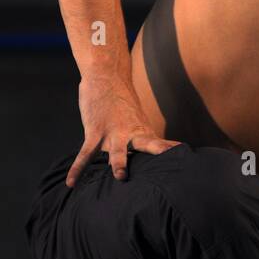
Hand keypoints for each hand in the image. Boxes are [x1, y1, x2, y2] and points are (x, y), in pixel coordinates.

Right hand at [66, 71, 180, 186]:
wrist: (106, 76)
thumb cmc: (121, 102)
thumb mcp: (136, 119)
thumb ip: (140, 138)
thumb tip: (143, 155)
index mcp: (143, 131)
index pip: (160, 144)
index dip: (171, 151)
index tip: (187, 159)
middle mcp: (131, 133)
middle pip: (147, 145)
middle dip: (156, 154)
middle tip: (166, 168)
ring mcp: (112, 132)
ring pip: (116, 151)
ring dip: (119, 162)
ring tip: (121, 176)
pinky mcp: (94, 131)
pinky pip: (85, 153)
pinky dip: (77, 169)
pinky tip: (70, 183)